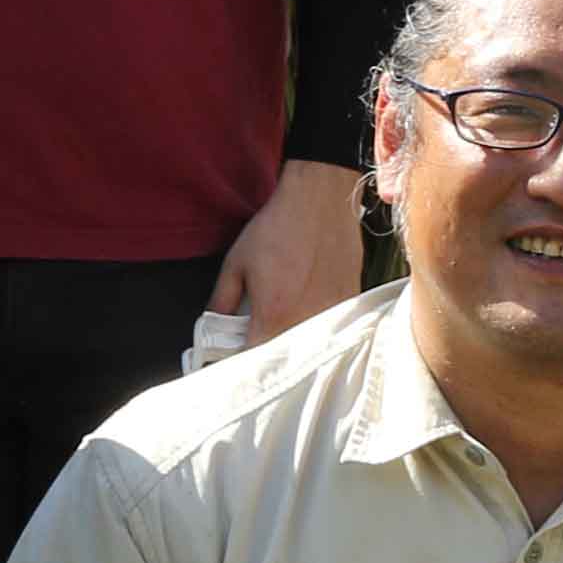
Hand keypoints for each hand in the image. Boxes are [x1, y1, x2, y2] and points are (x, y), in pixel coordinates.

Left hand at [208, 161, 364, 345]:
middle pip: (283, 357)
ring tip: (287, 310)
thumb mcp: (236, 263)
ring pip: (309, 345)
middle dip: (268, 351)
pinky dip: (318, 323)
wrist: (320, 199)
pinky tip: (310, 300)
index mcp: (272, 316)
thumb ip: (221, 301)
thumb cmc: (277, 228)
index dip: (242, 362)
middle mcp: (304, 323)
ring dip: (294, 338)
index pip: (253, 361)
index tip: (235, 355)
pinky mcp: (350, 302)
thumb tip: (211, 327)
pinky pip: (331, 326)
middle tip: (259, 330)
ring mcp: (332, 315)